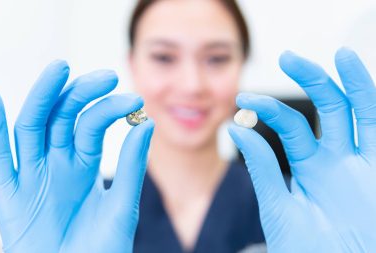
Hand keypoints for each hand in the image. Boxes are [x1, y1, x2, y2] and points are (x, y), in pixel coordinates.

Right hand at [0, 61, 153, 252]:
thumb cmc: (102, 250)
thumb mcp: (122, 206)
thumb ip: (131, 165)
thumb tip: (147, 122)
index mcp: (84, 163)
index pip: (92, 124)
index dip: (109, 108)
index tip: (134, 100)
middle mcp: (57, 163)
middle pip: (62, 117)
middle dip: (80, 94)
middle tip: (106, 76)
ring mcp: (33, 175)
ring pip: (32, 128)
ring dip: (43, 98)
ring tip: (59, 70)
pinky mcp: (10, 196)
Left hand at [229, 48, 375, 252]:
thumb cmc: (304, 249)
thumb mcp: (278, 205)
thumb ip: (262, 166)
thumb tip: (235, 129)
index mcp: (312, 166)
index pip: (293, 125)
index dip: (268, 109)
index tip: (242, 101)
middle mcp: (339, 161)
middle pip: (330, 109)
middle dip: (312, 80)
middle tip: (287, 57)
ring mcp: (364, 166)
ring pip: (363, 114)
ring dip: (354, 84)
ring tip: (341, 55)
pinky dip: (373, 107)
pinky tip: (365, 83)